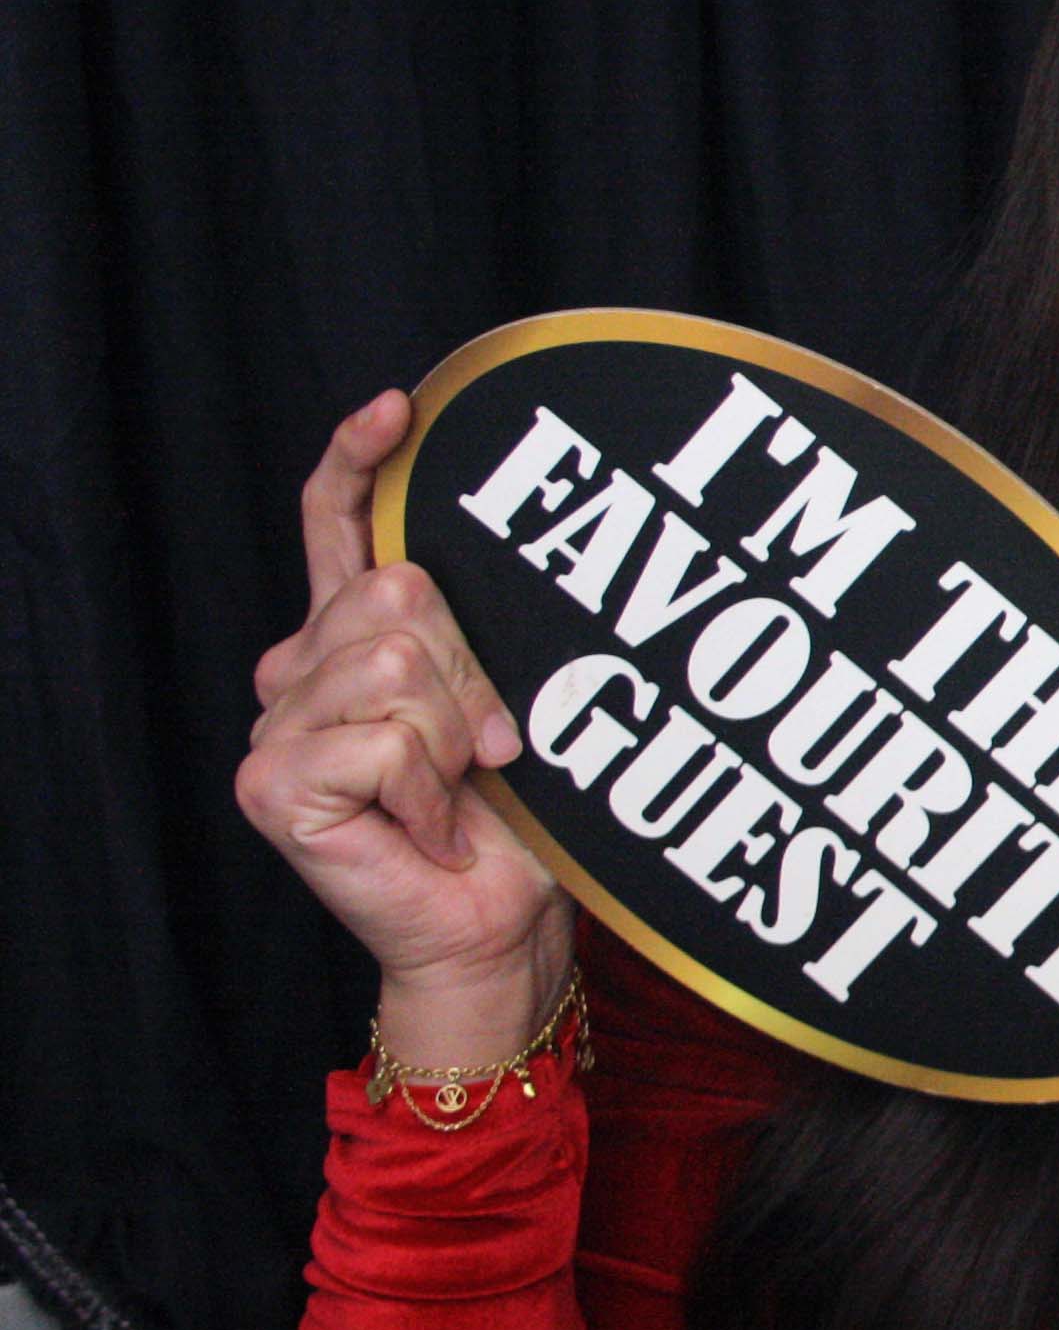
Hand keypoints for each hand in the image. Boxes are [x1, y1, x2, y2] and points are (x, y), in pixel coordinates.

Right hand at [237, 389, 572, 1053]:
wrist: (495, 922)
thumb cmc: (515, 816)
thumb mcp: (513, 698)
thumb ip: (483, 630)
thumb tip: (500, 560)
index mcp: (354, 633)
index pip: (337, 521)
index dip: (360, 460)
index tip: (401, 407)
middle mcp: (302, 666)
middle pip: (398, 591)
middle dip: (473, 668)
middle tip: (492, 747)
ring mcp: (278, 722)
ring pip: (395, 662)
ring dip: (457, 733)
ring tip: (458, 788)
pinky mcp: (272, 781)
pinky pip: (382, 740)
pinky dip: (428, 787)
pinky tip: (425, 825)